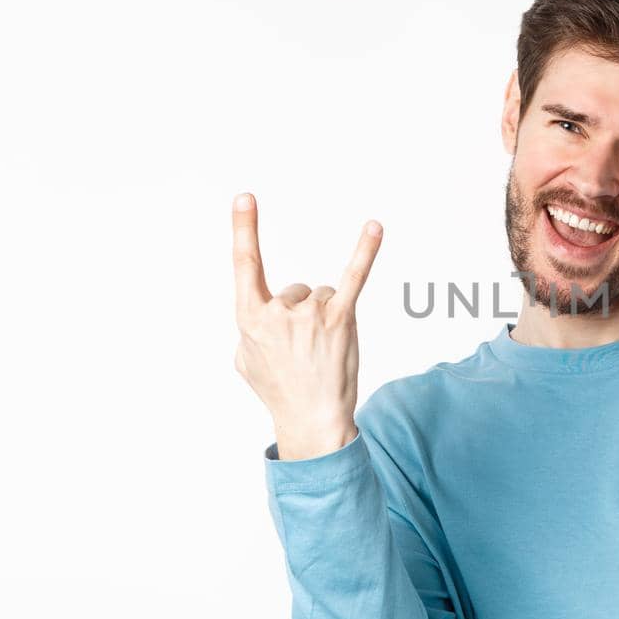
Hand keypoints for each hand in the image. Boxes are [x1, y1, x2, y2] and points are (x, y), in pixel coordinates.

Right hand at [232, 192, 383, 458]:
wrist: (313, 421)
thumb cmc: (278, 390)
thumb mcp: (245, 360)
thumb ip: (250, 327)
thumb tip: (262, 311)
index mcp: (249, 320)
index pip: (245, 266)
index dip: (244, 229)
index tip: (246, 198)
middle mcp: (280, 313)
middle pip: (294, 290)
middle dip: (299, 315)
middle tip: (302, 352)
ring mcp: (312, 315)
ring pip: (319, 295)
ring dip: (323, 318)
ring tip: (321, 351)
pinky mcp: (342, 319)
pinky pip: (353, 277)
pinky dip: (365, 251)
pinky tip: (374, 227)